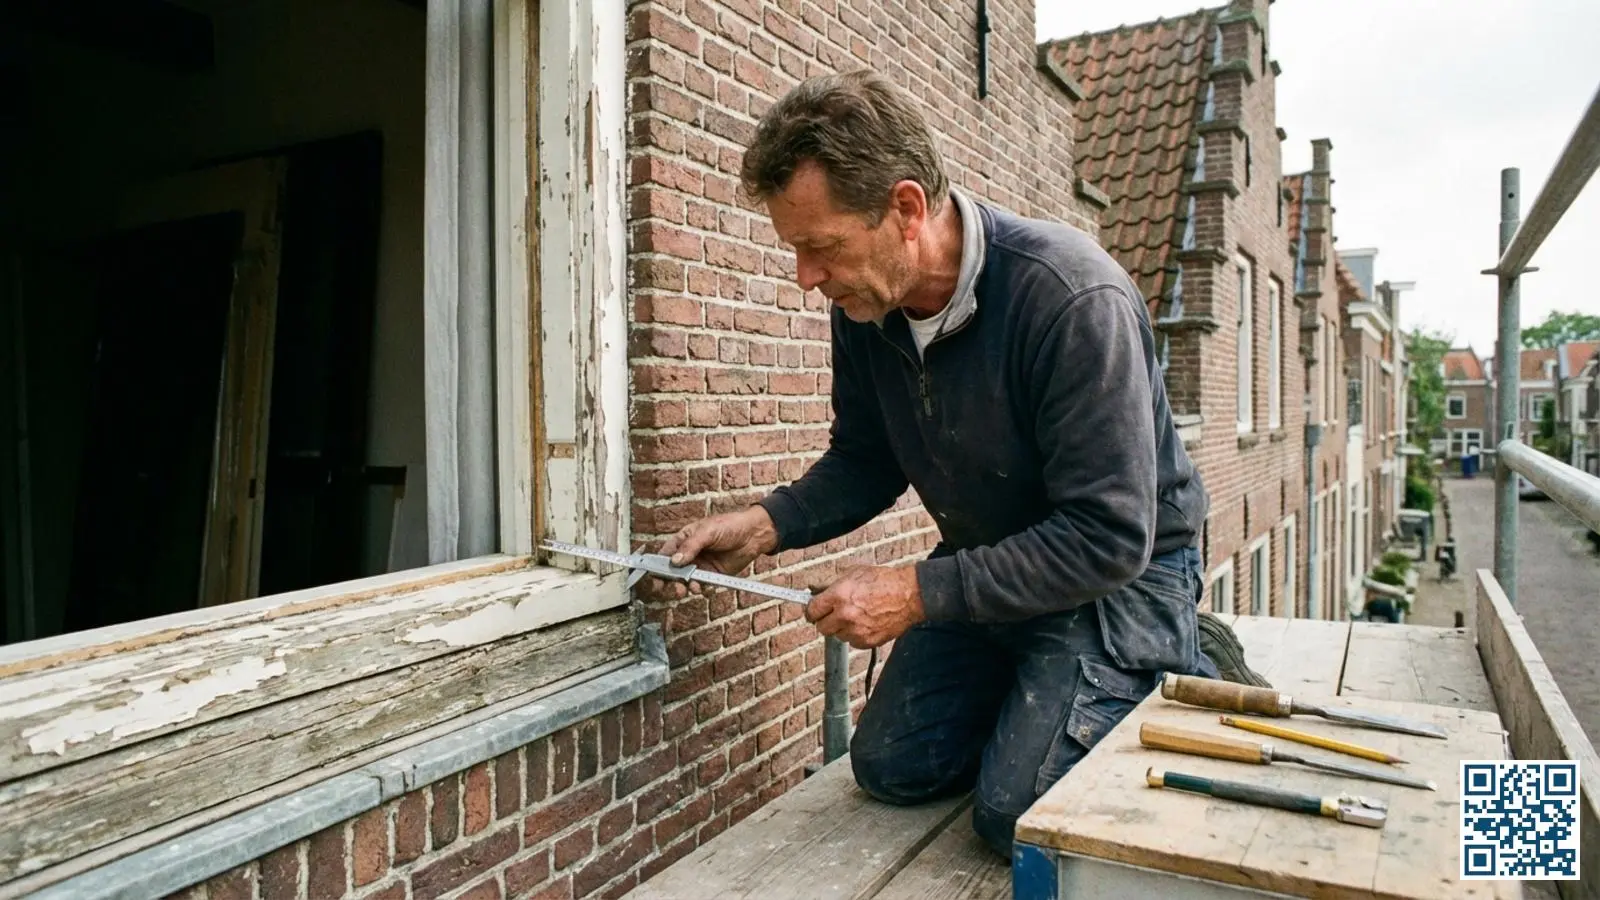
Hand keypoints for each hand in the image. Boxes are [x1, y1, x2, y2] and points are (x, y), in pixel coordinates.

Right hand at [660, 506, 778, 584]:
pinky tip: (699, 588)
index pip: (666, 553)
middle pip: (672, 570)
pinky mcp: (712, 575)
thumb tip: (674, 561)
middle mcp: (690, 553)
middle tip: (667, 588)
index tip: (653, 576)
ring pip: (685, 580)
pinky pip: (700, 585)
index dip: (657, 565)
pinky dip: (698, 589)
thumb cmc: (730, 526)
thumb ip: (691, 546)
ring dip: (682, 586)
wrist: (753, 535)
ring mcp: (700, 565)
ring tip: (684, 589)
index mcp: (684, 539)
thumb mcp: (708, 532)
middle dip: (668, 580)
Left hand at [806, 565, 923, 648]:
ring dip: (842, 628)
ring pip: (837, 636)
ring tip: (856, 615)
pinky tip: (865, 623)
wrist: (909, 595)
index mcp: (839, 596)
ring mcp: (856, 631)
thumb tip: (813, 589)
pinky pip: (853, 642)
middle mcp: (845, 615)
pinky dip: (856, 635)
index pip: (812, 611)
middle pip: (821, 628)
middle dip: (826, 620)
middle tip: (834, 614)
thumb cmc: (883, 581)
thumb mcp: (853, 573)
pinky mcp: (867, 641)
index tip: (814, 611)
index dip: (812, 611)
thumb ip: (830, 584)